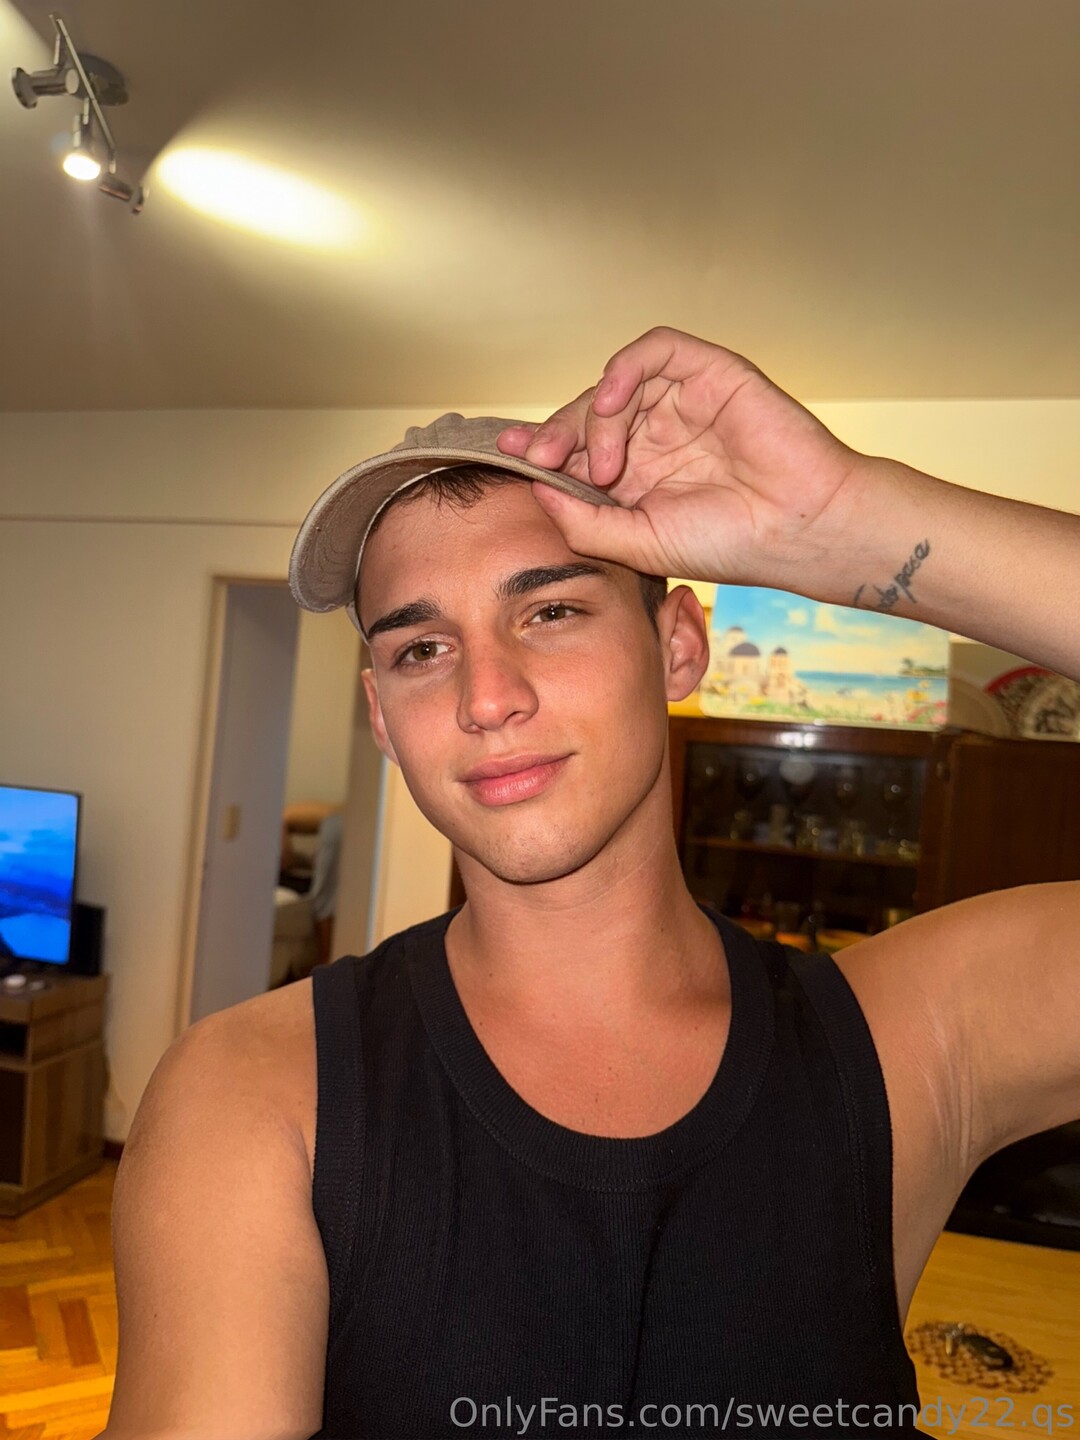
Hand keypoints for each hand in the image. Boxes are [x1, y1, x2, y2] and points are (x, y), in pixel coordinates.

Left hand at [497, 327, 859, 586]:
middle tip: (542, 459)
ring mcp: (683, 402)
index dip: (541, 447)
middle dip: (557, 434)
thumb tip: (535, 488)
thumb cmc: (727, 544)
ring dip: (593, 419)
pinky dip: (625, 367)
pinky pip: (657, 350)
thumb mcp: (637, 543)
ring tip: (601, 464)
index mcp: (640, 475)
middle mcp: (657, 435)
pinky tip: (612, 402)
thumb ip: (583, 520)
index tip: (508, 452)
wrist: (797, 530)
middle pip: (587, 414)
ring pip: (615, 386)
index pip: (578, 450)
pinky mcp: (711, 373)